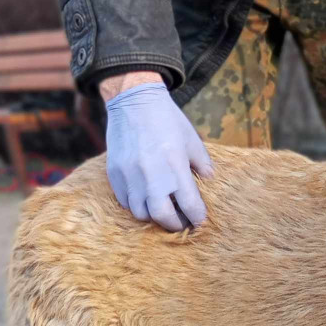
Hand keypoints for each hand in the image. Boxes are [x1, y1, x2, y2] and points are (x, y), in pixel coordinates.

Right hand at [100, 73, 212, 230]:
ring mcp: (130, 176)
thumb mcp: (192, 139)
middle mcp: (152, 176)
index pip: (190, 206)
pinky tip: (145, 196)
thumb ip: (203, 163)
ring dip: (153, 215)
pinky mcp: (115, 173)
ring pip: (141, 212)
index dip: (197, 218)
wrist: (133, 101)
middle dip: (174, 224)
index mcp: (176, 168)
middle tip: (180, 222)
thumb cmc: (167, 120)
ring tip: (162, 209)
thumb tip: (209, 179)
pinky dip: (136, 203)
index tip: (199, 220)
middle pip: (163, 217)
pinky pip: (125, 200)